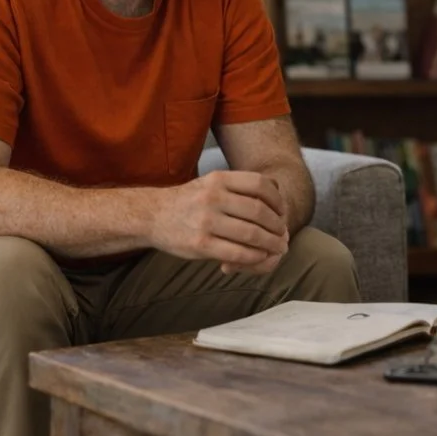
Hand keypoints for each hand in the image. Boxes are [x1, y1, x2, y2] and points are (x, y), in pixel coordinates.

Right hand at [151, 170, 288, 272]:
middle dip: (277, 225)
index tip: (283, 212)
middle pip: (259, 211)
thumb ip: (240, 185)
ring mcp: (206, 221)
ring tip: (279, 247)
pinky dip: (254, 256)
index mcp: (218, 179)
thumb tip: (277, 189)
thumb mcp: (212, 182)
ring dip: (271, 243)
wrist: (152, 215)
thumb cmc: (190, 201)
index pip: (260, 185)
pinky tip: (261, 256)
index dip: (278, 200)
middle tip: (284, 234)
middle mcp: (212, 197)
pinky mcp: (200, 244)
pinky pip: (237, 252)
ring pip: (251, 233)